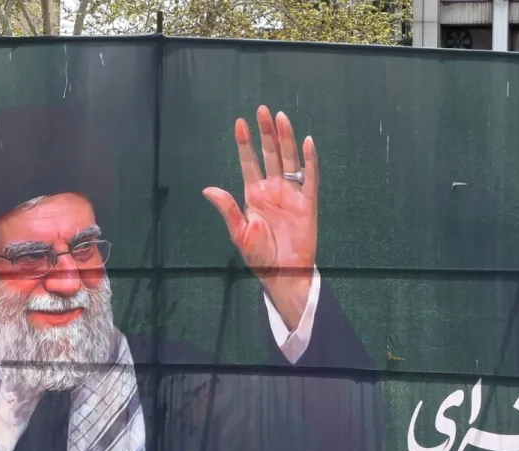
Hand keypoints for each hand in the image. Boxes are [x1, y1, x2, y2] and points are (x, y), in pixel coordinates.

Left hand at [203, 106, 317, 329]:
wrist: (283, 273)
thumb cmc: (260, 255)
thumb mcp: (239, 233)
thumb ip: (228, 209)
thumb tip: (209, 189)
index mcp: (254, 194)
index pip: (249, 162)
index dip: (245, 144)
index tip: (239, 124)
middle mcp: (273, 189)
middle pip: (269, 154)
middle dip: (265, 132)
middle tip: (262, 109)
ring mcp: (291, 193)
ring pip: (288, 159)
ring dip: (285, 139)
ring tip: (280, 117)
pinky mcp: (308, 202)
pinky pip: (310, 177)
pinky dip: (310, 160)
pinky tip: (308, 142)